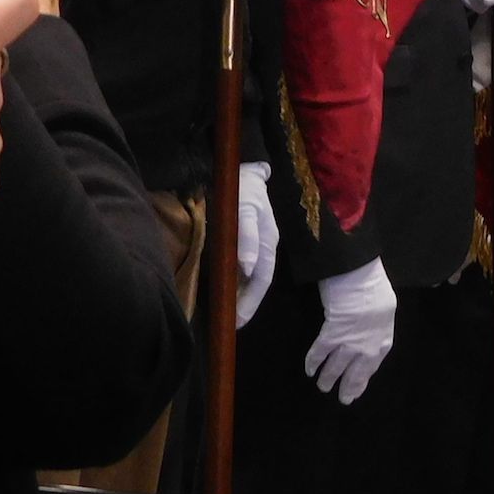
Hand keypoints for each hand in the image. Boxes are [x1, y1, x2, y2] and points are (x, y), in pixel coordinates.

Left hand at [235, 162, 277, 328]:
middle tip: (230, 324)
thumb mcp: (246, 211)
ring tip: (227, 313)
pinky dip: (234, 282)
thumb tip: (249, 268)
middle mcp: (263, 248)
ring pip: (249, 278)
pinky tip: (224, 289)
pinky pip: (240, 268)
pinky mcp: (243, 240)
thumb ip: (248, 237)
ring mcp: (254, 244)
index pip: (261, 281)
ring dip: (240, 296)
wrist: (239, 168)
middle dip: (246, 305)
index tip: (238, 322)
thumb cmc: (242, 190)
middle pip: (257, 283)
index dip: (251, 303)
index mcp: (268, 243)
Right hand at [307, 257, 395, 405]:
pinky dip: (313, 362)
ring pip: (336, 367)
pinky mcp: (331, 336)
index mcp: (382, 340)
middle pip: (356, 373)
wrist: (361, 277)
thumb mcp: (384, 308)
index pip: (372, 367)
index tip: (356, 392)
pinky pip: (320, 353)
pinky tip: (309, 370)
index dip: (362, 381)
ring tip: (323, 387)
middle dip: (348, 388)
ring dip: (328, 378)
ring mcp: (349, 344)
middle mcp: (367, 348)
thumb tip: (368, 330)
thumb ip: (376, 324)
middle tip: (343, 400)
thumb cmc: (374, 288)